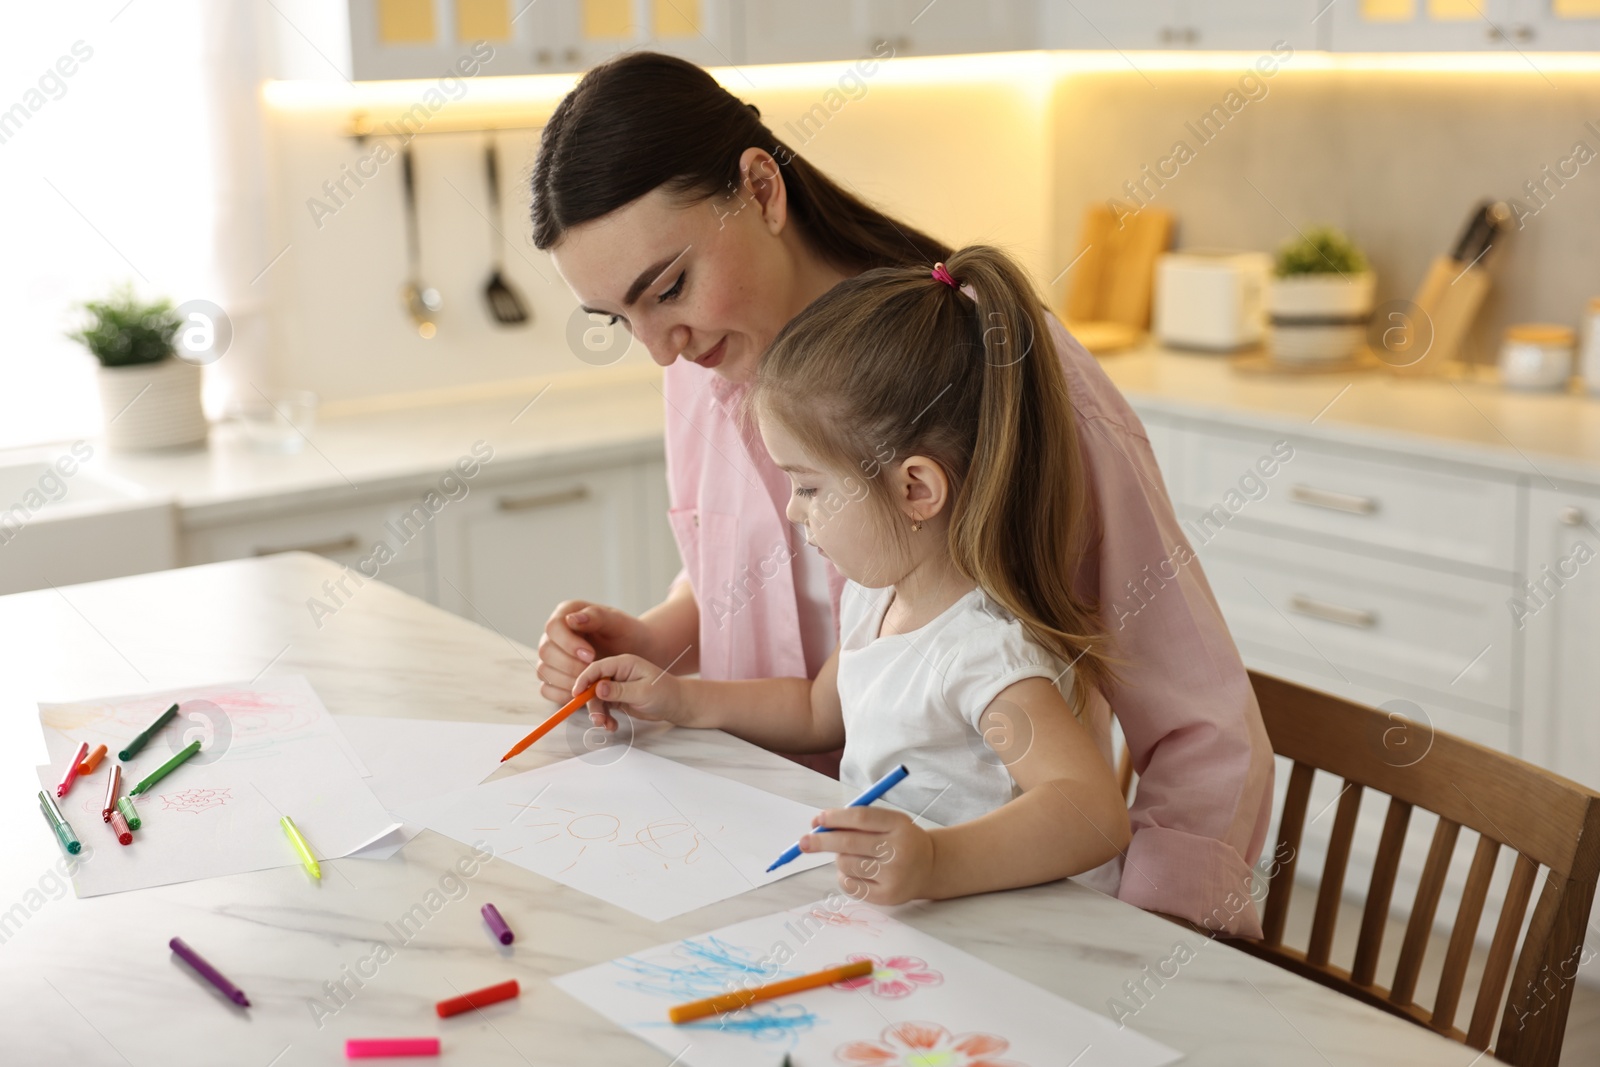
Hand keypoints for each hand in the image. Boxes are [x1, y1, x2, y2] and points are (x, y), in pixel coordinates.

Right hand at [537, 600, 651, 705]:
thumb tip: (571, 619)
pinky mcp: (554, 676)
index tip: (591, 656)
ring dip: (567, 681)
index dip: (568, 644)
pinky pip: (546, 689)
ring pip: (543, 671)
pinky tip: (583, 694)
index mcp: (565, 613)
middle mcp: (554, 635)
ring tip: (592, 683)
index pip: (553, 628)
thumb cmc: (625, 632)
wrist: (633, 650)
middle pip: (546, 651)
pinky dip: (562, 695)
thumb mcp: (616, 621)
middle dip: (570, 665)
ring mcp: (551, 657)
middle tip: (593, 672)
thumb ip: (596, 616)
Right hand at [572, 654, 688, 732]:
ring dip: (598, 713)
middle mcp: (617, 673)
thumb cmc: (665, 693)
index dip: (584, 680)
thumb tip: (597, 688)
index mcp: (623, 663)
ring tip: (606, 725)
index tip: (576, 694)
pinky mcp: (617, 698)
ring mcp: (616, 686)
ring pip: (596, 699)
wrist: (676, 704)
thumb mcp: (642, 692)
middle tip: (597, 720)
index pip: (597, 668)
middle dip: (592, 704)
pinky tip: (612, 726)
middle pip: (593, 686)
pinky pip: (603, 707)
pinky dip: (605, 717)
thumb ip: (619, 691)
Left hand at [801, 807, 933, 905]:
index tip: (818, 819)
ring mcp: (893, 875)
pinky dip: (844, 876)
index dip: (835, 817)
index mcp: (899, 825)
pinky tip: (856, 872)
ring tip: (851, 856)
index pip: (860, 817)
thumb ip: (856, 820)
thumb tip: (818, 824)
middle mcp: (898, 850)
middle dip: (821, 841)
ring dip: (839, 858)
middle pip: (849, 842)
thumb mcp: (888, 822)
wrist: (929, 867)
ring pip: (846, 864)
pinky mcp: (886, 896)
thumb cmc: (899, 839)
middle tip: (804, 842)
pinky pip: (850, 885)